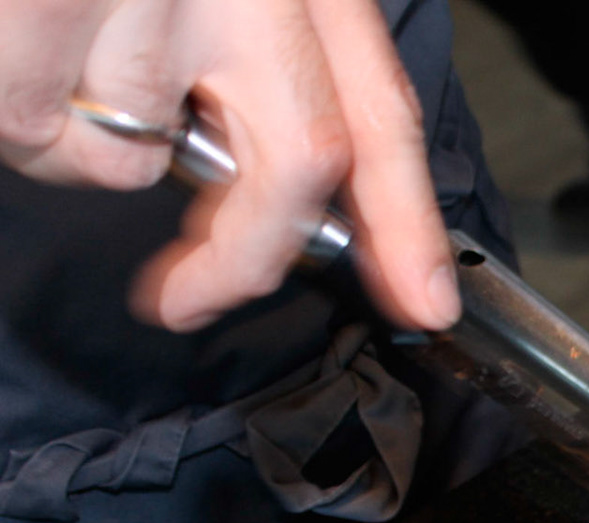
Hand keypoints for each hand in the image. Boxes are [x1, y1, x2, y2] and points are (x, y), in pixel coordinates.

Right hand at [0, 0, 457, 331]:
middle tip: (188, 297)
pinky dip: (11, 111)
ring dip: (72, 137)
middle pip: (298, 159)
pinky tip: (4, 43)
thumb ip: (263, 63)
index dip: (408, 220)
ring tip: (31, 44)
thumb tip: (306, 197)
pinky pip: (36, 126)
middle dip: (244, 256)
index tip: (422, 302)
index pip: (379, 106)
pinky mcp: (42, 7)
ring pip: (131, 152)